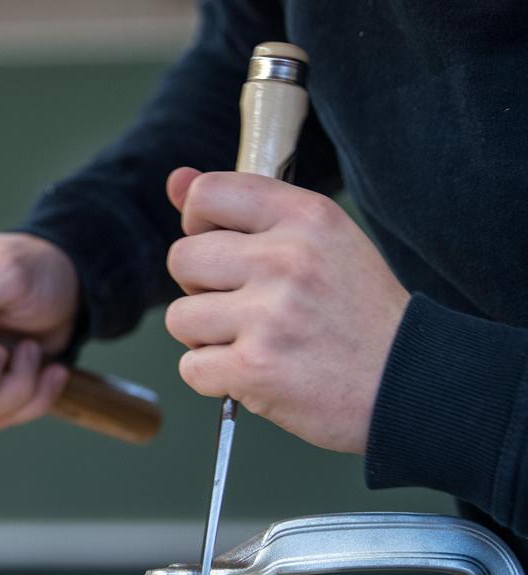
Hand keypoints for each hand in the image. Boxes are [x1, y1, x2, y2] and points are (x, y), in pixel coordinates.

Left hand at [163, 167, 409, 452]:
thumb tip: (176, 179)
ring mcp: (270, 315)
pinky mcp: (255, 368)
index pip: (207, 193)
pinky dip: (214, 377)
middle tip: (245, 305)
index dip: (198, 224)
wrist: (410, 383)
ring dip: (205, 336)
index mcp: (307, 216)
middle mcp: (288, 259)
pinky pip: (191, 366)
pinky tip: (254, 373)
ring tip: (253, 341)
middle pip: (182, 258)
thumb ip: (244, 207)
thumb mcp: (319, 241)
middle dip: (200, 288)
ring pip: (179, 316)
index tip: (221, 246)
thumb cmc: (356, 312)